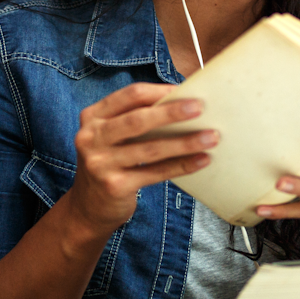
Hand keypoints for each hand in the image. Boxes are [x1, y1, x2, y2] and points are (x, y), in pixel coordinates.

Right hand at [67, 83, 216, 236]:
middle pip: (138, 119)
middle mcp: (91, 138)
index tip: (186, 90)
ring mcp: (100, 163)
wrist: (88, 209)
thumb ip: (135, 119)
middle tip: (201, 107)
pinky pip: (155, 172)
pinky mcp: (115, 186)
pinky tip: (202, 160)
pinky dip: (181, 165)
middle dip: (172, 112)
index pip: (130, 95)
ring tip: (211, 137)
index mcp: (93, 117)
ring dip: (185, 142)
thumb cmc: (110, 163)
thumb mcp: (111, 136)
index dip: (159, 91)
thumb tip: (184, 103)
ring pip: (150, 148)